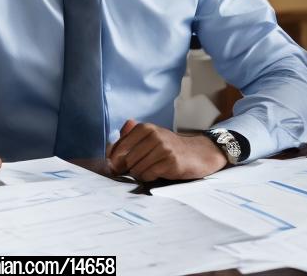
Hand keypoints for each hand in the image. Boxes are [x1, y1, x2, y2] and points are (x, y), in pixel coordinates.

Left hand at [107, 119, 227, 180]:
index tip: (120, 165)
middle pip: (126, 161)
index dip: (115, 161)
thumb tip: (109, 146)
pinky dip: (150, 177)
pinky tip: (159, 172)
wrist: (197, 153)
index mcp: (145, 128)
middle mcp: (154, 135)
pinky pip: (148, 175)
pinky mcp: (170, 161)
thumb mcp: (150, 138)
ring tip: (152, 168)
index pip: (117, 148)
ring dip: (141, 173)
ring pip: (136, 169)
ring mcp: (163, 148)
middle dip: (130, 168)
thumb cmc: (169, 148)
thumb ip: (128, 139)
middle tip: (141, 167)